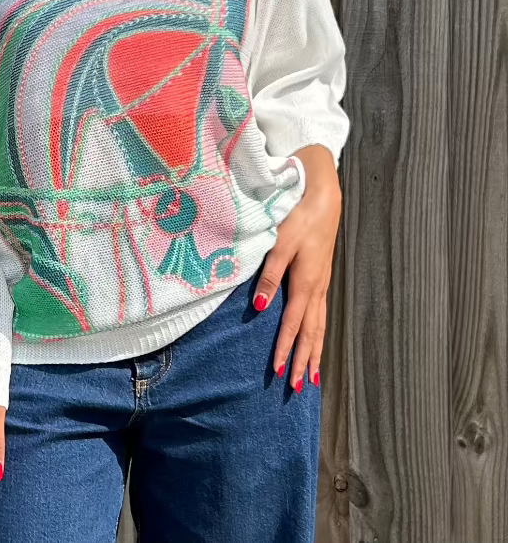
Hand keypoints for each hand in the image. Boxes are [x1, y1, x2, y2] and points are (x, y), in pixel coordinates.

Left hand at [253, 145, 340, 391]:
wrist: (323, 197)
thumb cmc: (298, 217)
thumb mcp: (279, 243)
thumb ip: (270, 276)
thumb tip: (262, 309)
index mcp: (305, 283)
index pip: (292, 325)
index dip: (285, 349)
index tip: (278, 373)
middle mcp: (317, 289)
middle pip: (311, 334)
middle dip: (303, 361)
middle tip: (297, 388)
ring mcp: (322, 285)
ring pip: (319, 327)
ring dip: (314, 353)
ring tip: (311, 378)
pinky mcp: (322, 278)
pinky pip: (322, 316)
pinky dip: (319, 335)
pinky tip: (315, 342)